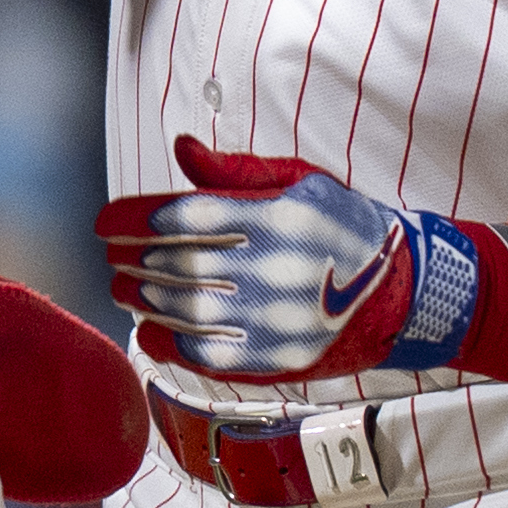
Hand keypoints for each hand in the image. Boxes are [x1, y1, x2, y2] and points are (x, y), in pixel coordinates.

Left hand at [95, 137, 480, 382]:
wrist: (403, 292)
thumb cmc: (344, 225)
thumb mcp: (301, 181)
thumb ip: (236, 171)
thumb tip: (181, 148)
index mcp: (276, 217)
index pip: (183, 216)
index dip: (132, 218)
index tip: (104, 221)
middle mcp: (273, 269)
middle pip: (176, 265)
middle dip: (130, 259)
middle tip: (109, 255)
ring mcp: (276, 320)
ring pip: (185, 311)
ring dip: (142, 299)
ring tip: (122, 287)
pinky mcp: (279, 360)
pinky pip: (208, 356)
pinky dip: (170, 343)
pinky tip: (149, 329)